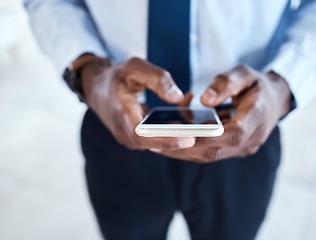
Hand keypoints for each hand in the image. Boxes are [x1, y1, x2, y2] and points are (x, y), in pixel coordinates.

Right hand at [81, 57, 195, 149]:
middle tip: (208, 134)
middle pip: (156, 144)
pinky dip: (175, 131)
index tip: (190, 138)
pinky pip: (158, 139)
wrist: (98, 89)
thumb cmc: (116, 77)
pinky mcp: (138, 138)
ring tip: (205, 126)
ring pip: (160, 143)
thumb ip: (157, 79)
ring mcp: (131, 139)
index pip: (144, 136)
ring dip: (181, 136)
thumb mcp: (134, 67)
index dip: (167, 139)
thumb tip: (178, 97)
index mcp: (121, 116)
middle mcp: (125, 134)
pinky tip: (191, 117)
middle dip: (182, 140)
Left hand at [155, 65, 291, 162]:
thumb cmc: (257, 85)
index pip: (233, 134)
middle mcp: (251, 140)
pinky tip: (171, 138)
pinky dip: (190, 146)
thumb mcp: (245, 74)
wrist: (273, 100)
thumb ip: (226, 83)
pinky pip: (210, 151)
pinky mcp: (233, 150)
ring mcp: (242, 148)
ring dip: (183, 150)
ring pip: (209, 155)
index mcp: (257, 118)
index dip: (209, 136)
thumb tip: (204, 100)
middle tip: (157, 142)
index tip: (182, 132)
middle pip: (215, 151)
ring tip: (157, 143)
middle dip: (185, 147)